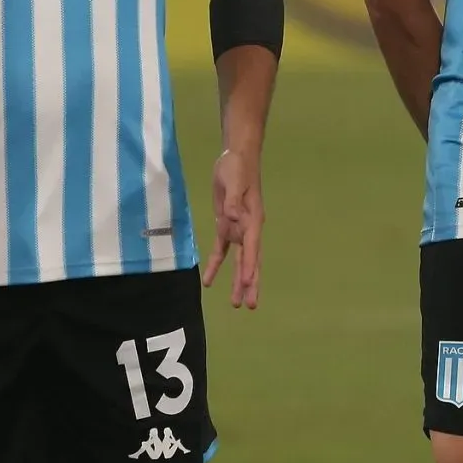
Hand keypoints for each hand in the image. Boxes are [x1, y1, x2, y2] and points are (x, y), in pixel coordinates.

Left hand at [203, 148, 263, 309]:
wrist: (235, 157)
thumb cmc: (238, 167)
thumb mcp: (234, 180)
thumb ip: (234, 200)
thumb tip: (232, 217)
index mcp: (253, 219)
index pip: (252, 247)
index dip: (250, 266)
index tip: (249, 284)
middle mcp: (248, 228)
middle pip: (251, 261)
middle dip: (250, 283)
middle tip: (250, 305)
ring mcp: (238, 229)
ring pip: (239, 261)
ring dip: (238, 281)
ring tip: (237, 303)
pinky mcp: (226, 225)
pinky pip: (222, 251)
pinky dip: (216, 266)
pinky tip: (209, 282)